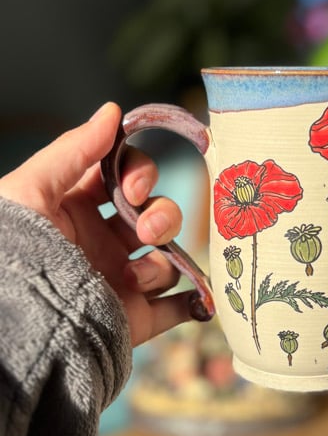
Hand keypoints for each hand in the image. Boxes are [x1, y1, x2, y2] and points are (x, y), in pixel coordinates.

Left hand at [0, 102, 200, 345]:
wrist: (17, 324)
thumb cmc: (13, 250)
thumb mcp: (31, 190)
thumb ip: (74, 149)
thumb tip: (113, 112)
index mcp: (73, 211)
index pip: (123, 177)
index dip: (139, 173)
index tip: (134, 187)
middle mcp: (98, 245)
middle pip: (154, 215)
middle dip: (162, 214)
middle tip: (147, 228)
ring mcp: (118, 282)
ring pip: (166, 259)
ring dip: (162, 260)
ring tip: (137, 276)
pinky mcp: (133, 319)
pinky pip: (177, 308)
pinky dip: (195, 301)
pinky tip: (200, 296)